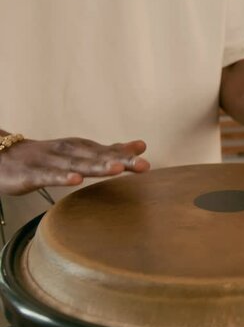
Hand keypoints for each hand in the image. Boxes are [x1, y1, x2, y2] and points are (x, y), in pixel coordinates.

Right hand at [0, 137, 149, 194]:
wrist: (0, 155)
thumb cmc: (46, 158)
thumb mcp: (80, 153)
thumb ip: (109, 151)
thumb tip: (141, 146)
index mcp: (80, 148)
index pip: (107, 152)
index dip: (127, 156)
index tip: (146, 161)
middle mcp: (68, 152)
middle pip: (97, 157)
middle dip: (120, 160)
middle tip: (142, 165)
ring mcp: (50, 161)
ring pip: (76, 164)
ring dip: (97, 166)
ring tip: (116, 169)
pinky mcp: (31, 173)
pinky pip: (48, 175)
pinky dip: (61, 177)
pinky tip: (75, 180)